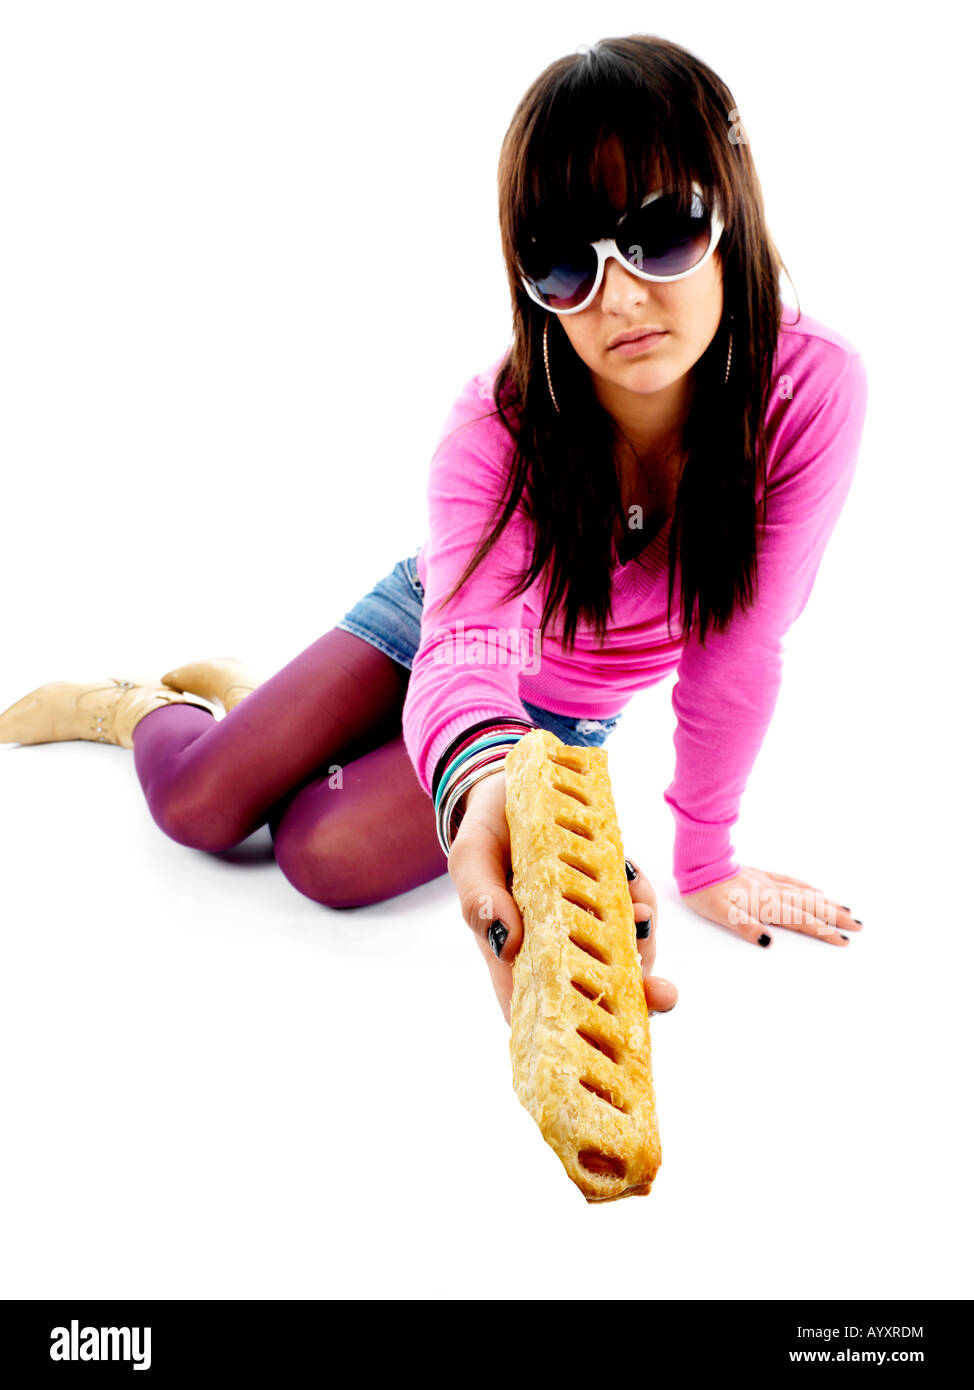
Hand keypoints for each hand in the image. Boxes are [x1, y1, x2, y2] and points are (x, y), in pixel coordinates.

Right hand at [447, 768, 677, 1022]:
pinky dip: (642, 902)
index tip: (606, 1048)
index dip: (573, 1039)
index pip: (541, 1014)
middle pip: (596, 994)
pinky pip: (635, 911)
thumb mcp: (471, 857)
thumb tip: (508, 941)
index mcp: (515, 955)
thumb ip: (479, 898)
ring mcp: (586, 922)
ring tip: (642, 916)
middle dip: (634, 1002)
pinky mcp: (608, 894)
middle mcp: (556, 946)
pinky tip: (633, 882)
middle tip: (662, 993)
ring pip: (624, 956)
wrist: (511, 783)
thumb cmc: (485, 830)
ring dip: (644, 947)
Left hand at [682, 865, 863, 946]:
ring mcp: (767, 882)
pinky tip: (815, 889)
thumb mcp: (720, 914)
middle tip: (859, 925)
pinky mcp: (760, 874)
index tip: (844, 940)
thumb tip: (769, 941)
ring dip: (826, 902)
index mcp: (765, 904)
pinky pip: (789, 880)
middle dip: (835, 917)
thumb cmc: (705, 893)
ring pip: (804, 893)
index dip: (822, 931)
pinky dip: (805, 887)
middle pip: (810, 906)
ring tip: (847, 910)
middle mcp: (772, 893)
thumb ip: (745, 927)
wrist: (697, 863)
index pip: (800, 920)